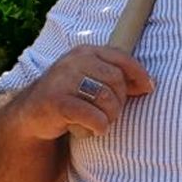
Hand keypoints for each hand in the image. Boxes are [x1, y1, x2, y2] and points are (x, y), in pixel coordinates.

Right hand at [11, 45, 153, 140]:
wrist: (30, 115)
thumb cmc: (70, 97)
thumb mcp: (92, 80)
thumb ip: (117, 78)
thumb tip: (150, 84)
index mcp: (86, 52)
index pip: (122, 58)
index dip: (139, 74)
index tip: (148, 88)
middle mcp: (74, 61)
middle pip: (117, 81)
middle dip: (120, 102)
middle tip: (109, 114)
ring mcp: (63, 80)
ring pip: (107, 98)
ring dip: (109, 116)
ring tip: (100, 122)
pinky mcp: (56, 102)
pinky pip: (92, 115)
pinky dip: (98, 126)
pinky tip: (93, 129)